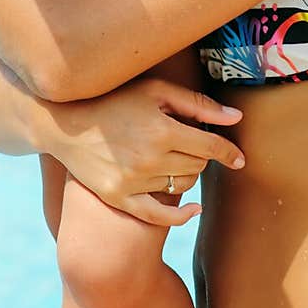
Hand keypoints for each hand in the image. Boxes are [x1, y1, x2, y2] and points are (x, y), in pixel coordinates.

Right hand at [45, 78, 244, 227]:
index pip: (210, 147)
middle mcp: (150, 159)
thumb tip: (236, 119)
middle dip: (200, 157)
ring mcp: (133, 182)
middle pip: (198, 168)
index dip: (229, 153)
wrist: (68, 124)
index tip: (239, 158)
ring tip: (171, 159)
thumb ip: (198, 104)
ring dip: (185, 174)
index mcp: (162, 130)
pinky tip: (194, 209)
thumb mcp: (156, 91)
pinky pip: (160, 216)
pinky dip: (181, 215)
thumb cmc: (116, 101)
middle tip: (187, 144)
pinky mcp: (120, 198)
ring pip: (182, 186)